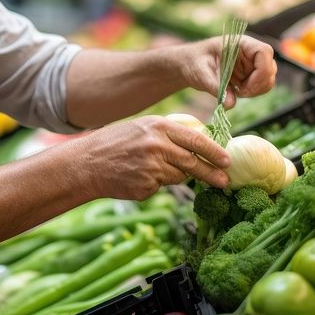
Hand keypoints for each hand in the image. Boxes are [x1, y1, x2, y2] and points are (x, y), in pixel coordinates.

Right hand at [77, 116, 230, 200]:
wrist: (87, 163)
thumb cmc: (116, 142)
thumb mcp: (143, 127)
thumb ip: (169, 133)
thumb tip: (199, 143)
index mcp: (159, 127)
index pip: (195, 139)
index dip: (214, 151)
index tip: (227, 160)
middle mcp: (157, 146)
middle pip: (193, 162)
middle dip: (211, 173)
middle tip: (224, 180)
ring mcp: (151, 168)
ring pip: (178, 177)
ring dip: (177, 176)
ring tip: (157, 169)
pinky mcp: (145, 186)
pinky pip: (161, 187)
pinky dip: (156, 183)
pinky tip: (139, 176)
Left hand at [182, 35, 276, 107]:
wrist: (191, 65)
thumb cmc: (195, 62)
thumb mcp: (201, 73)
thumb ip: (215, 87)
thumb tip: (230, 104)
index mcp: (240, 43)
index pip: (264, 52)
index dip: (261, 71)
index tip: (244, 88)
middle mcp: (251, 52)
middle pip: (270, 68)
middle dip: (257, 85)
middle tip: (238, 92)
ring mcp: (253, 63)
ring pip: (269, 79)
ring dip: (255, 90)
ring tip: (235, 91)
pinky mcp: (252, 74)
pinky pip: (262, 86)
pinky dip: (252, 93)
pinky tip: (236, 91)